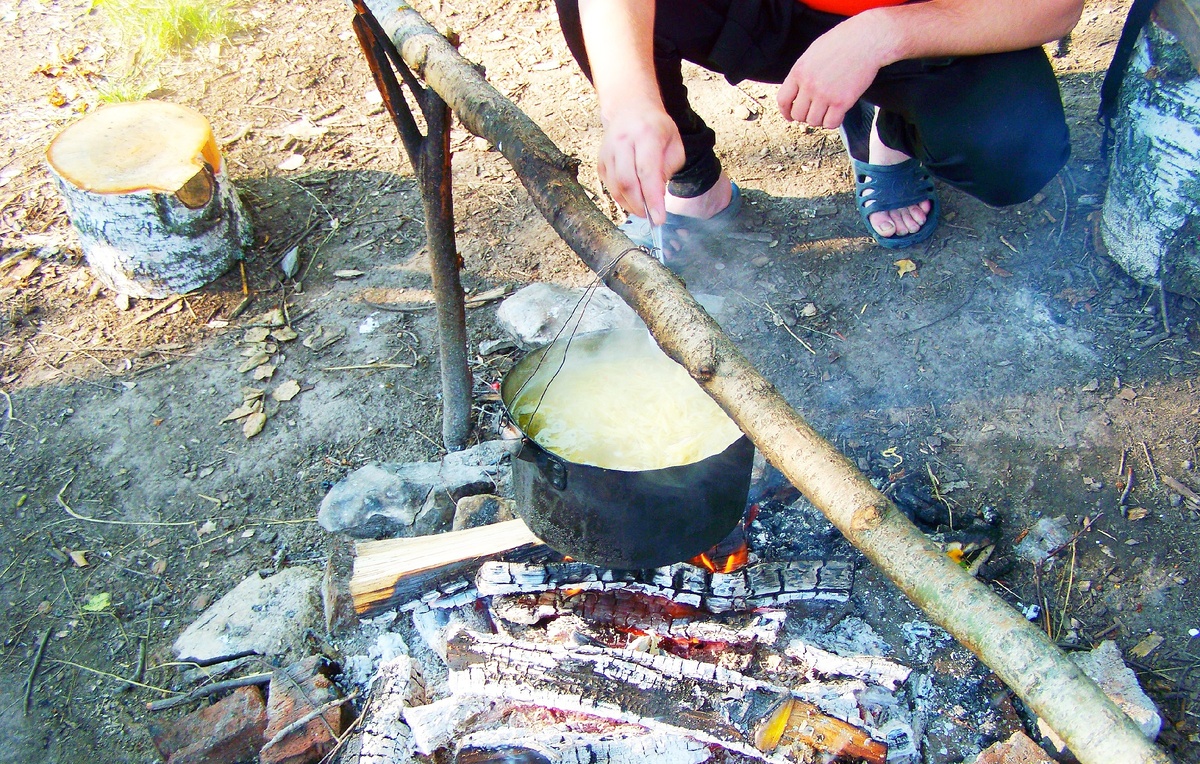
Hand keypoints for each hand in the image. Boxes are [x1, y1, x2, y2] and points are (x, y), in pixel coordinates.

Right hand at [596, 105, 684, 224]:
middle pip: (627, 182)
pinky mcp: (601, 161)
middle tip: (651, 216)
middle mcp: (623, 142)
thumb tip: (657, 196)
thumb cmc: (657, 129)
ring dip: (630, 204)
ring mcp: (608, 151)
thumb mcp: (674, 144)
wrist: (630, 109)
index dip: (652, 198)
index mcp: (645, 135)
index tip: (659, 218)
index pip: (647, 172)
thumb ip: (668, 169)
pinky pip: (609, 186)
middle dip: (640, 205)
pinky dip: (621, 198)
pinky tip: (633, 199)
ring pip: (615, 187)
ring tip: (643, 209)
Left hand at [776, 22, 884, 128]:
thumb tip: (798, 90)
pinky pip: (831, 123)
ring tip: (828, 111)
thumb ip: (803, 71)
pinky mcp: (842, 102)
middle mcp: (809, 85)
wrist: (867, 40)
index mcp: (799, 71)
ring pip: (813, 121)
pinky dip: (833, 122)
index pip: (783, 100)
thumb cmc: (843, 41)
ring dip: (820, 119)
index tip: (791, 116)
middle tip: (816, 111)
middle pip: (798, 114)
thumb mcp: (814, 52)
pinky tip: (838, 113)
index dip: (786, 111)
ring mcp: (825, 94)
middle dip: (805, 116)